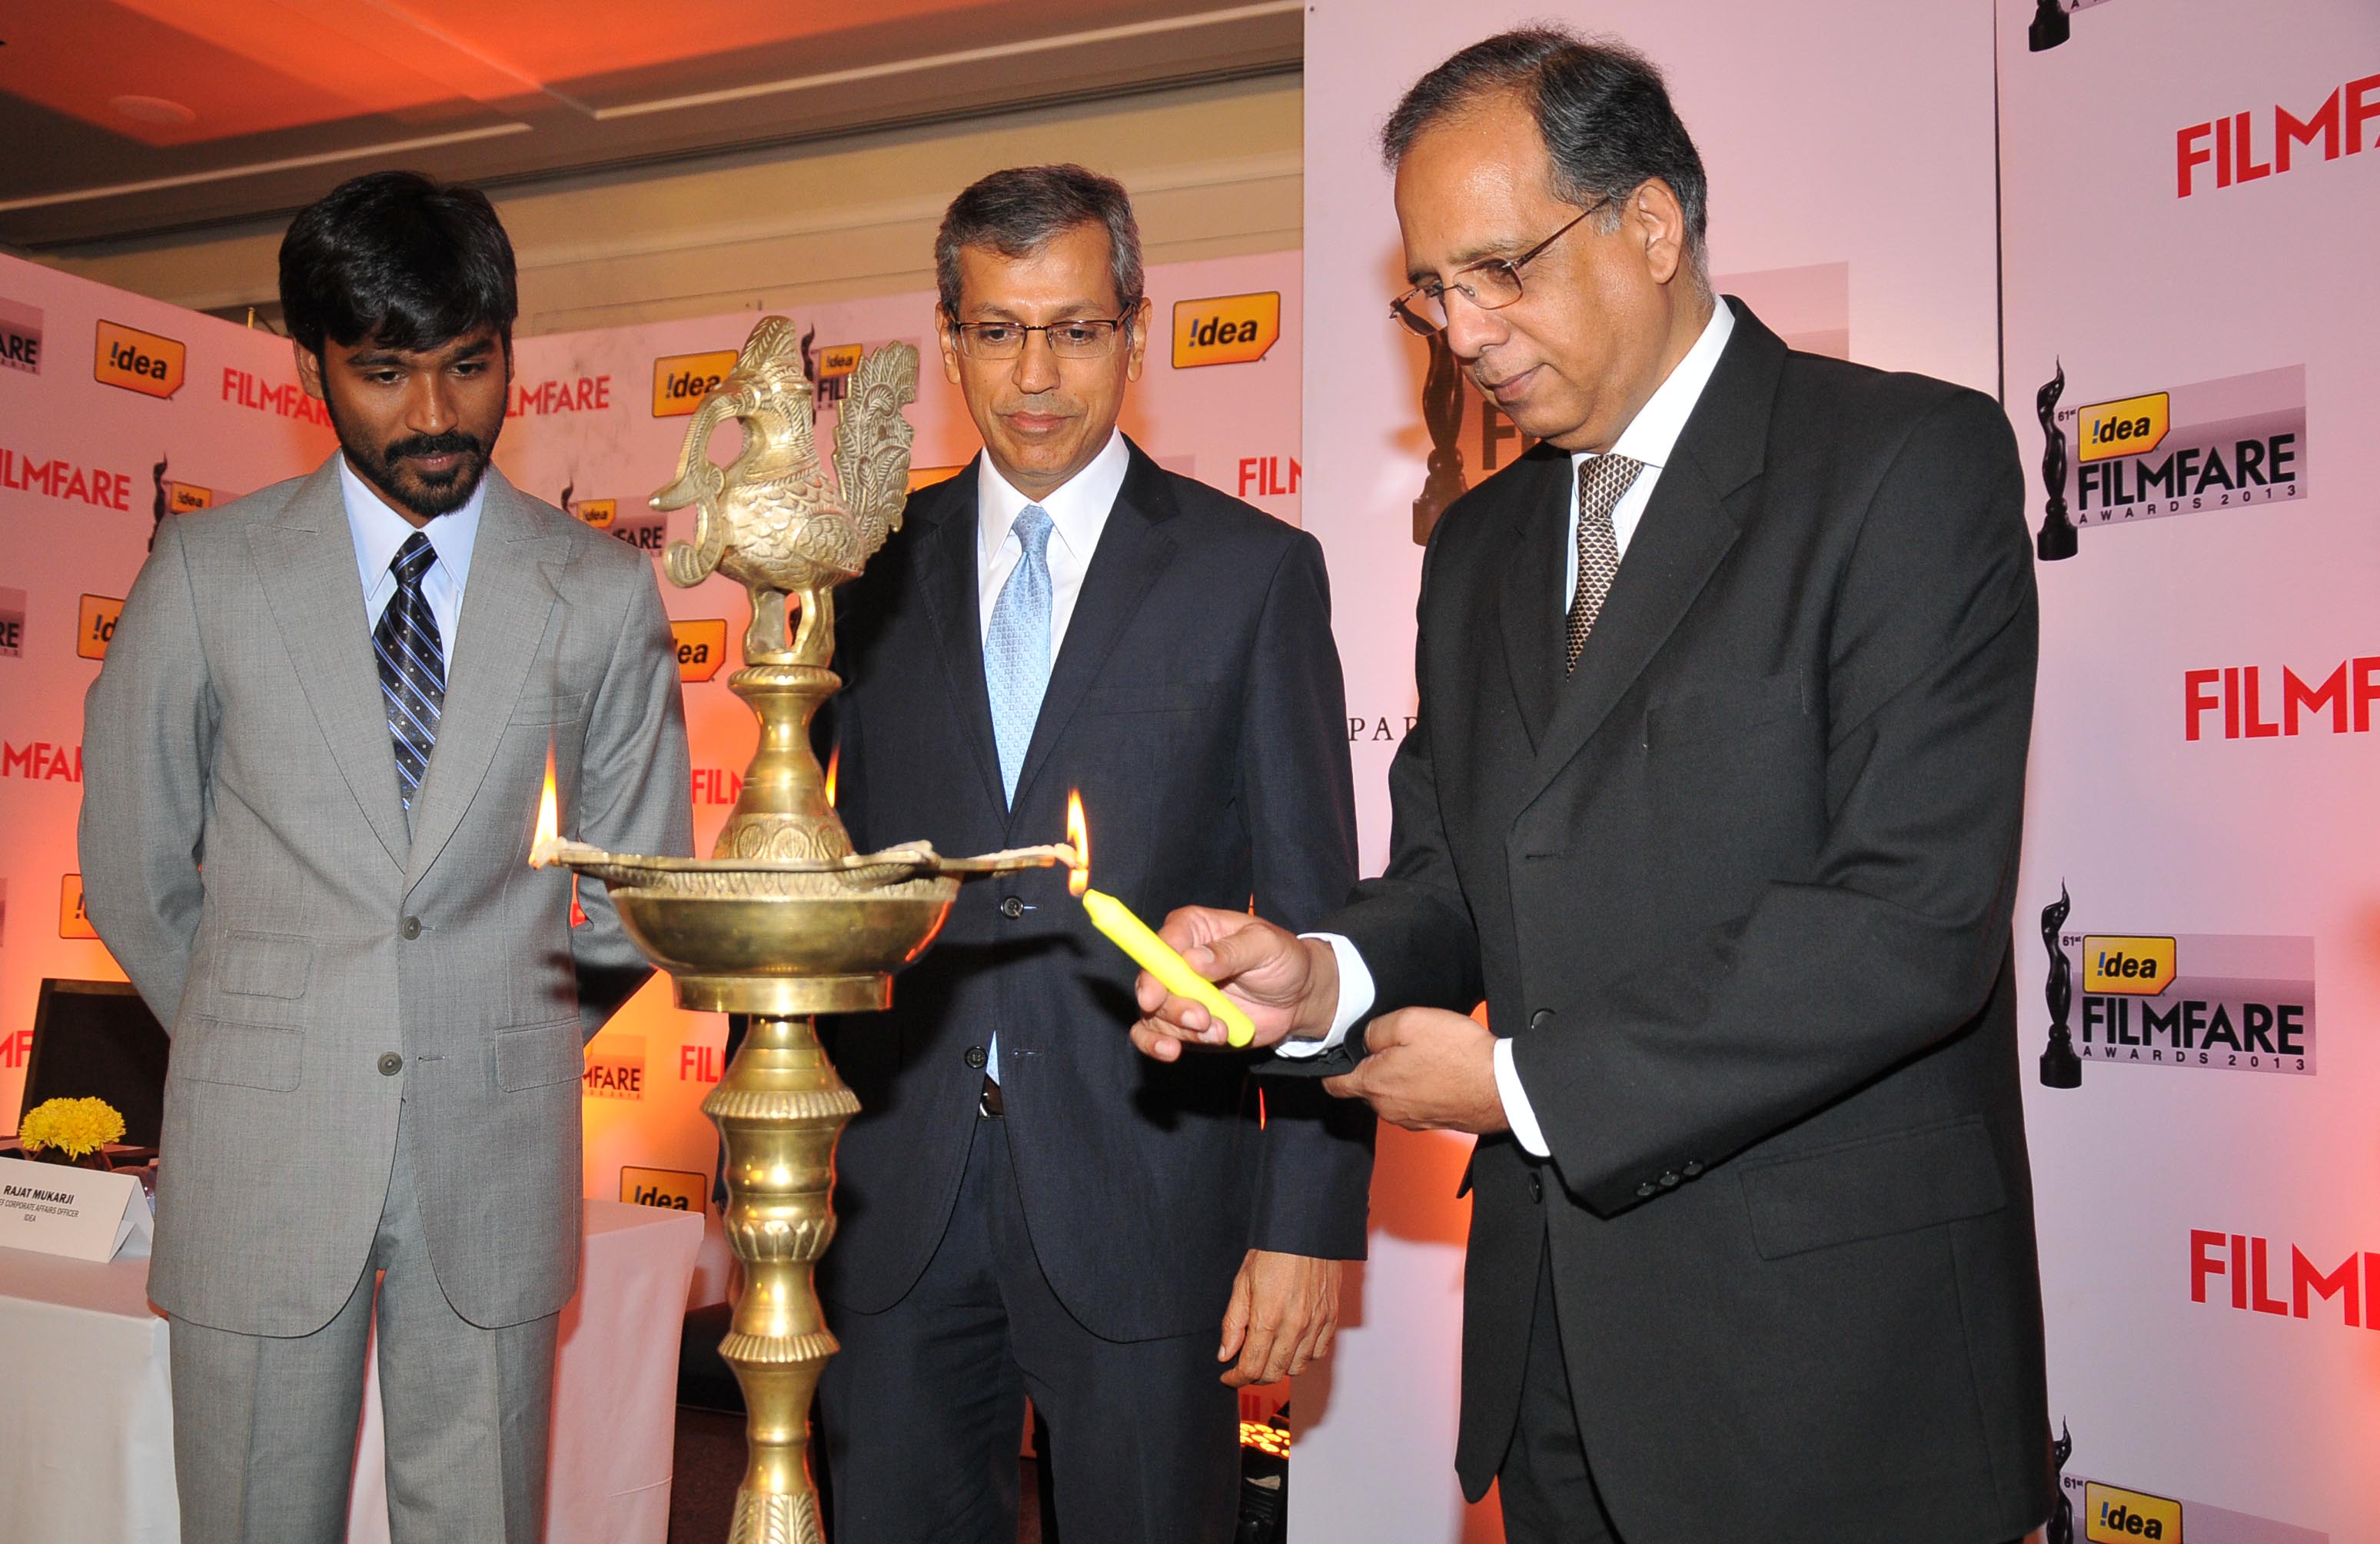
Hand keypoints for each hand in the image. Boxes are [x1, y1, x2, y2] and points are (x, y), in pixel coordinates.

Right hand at [1128, 908, 1338, 1060]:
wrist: (1297, 997)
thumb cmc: (1283, 960)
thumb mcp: (1266, 946)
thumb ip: (1232, 951)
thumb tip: (1192, 960)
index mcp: (1193, 929)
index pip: (1161, 943)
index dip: (1152, 968)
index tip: (1155, 996)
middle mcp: (1177, 959)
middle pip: (1151, 982)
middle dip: (1172, 1006)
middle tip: (1202, 1019)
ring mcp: (1177, 993)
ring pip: (1154, 1013)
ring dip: (1181, 1029)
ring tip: (1220, 1032)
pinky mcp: (1181, 1022)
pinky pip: (1153, 1033)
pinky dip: (1157, 1044)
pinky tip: (1171, 1051)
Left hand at [1218, 1250, 1340, 1386]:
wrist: (1307, 1230)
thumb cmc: (1273, 1251)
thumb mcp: (1242, 1283)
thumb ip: (1233, 1323)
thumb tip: (1225, 1354)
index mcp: (1268, 1317)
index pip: (1251, 1367)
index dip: (1236, 1378)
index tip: (1228, 1376)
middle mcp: (1294, 1326)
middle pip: (1274, 1373)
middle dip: (1255, 1376)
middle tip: (1245, 1367)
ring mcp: (1316, 1323)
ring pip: (1297, 1368)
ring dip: (1279, 1368)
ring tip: (1268, 1355)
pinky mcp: (1331, 1318)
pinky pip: (1318, 1353)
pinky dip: (1303, 1357)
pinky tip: (1291, 1346)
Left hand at [1322, 1008, 1509, 1133]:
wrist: (1503, 1086)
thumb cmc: (1459, 1055)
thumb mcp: (1410, 1022)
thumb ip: (1376, 1030)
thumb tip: (1365, 1038)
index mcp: (1375, 1085)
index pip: (1333, 1084)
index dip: (1333, 1065)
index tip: (1339, 1052)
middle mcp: (1388, 1109)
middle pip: (1365, 1086)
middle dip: (1374, 1065)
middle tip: (1398, 1043)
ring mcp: (1411, 1119)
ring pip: (1391, 1093)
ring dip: (1400, 1075)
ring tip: (1424, 1054)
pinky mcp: (1433, 1121)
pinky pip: (1415, 1100)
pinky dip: (1420, 1085)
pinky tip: (1440, 1069)